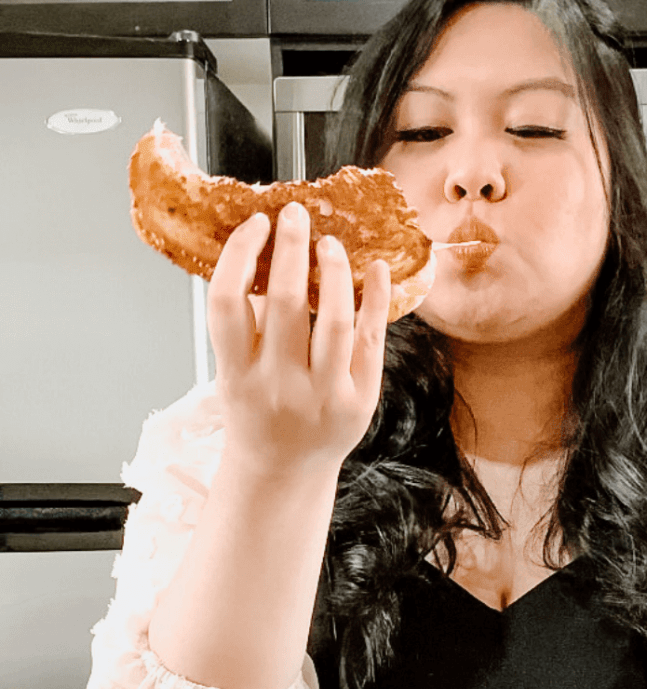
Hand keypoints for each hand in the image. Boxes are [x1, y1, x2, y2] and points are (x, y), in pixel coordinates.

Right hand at [207, 201, 390, 473]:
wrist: (283, 473)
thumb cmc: (258, 414)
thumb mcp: (234, 374)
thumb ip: (247, 326)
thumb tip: (268, 254)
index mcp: (236, 375)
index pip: (228, 303)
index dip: (240, 255)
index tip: (256, 225)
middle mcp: (278, 386)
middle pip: (286, 302)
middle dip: (292, 248)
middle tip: (296, 215)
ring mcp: (322, 395)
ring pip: (335, 318)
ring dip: (335, 269)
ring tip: (331, 242)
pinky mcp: (359, 400)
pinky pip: (371, 339)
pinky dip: (376, 298)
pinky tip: (376, 268)